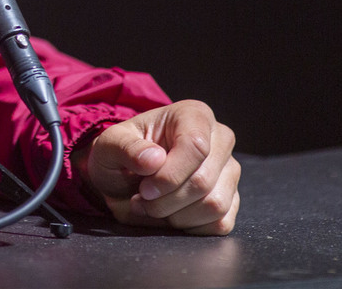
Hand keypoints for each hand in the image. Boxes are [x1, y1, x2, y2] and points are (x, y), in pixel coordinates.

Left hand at [82, 100, 239, 234]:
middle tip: (141, 200)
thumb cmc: (122, 153)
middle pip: (203, 181)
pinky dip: (191, 226)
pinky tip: (172, 215)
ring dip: (176, 216)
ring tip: (152, 206)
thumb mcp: (110, 144)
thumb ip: (126, 147)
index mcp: (194, 115)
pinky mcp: (232, 198)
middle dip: (166, 200)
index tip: (144, 189)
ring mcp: (229, 170)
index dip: (169, 175)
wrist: (127, 173)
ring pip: (214, 205)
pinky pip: (221, 222)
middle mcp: (220, 140)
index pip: (195, 146)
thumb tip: (154, 159)